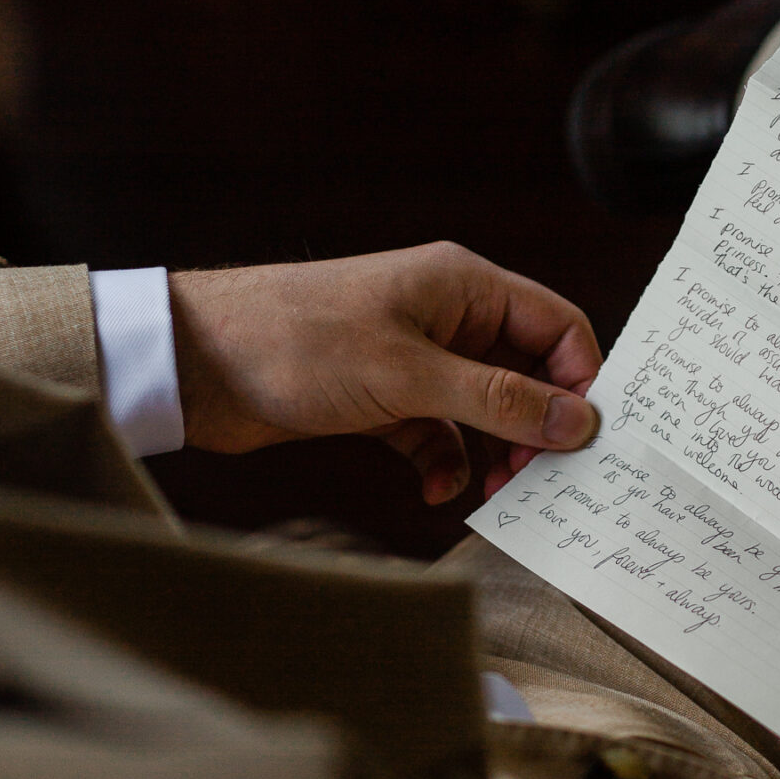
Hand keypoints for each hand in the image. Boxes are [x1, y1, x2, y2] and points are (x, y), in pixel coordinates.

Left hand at [168, 244, 600, 504]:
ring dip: (494, 452)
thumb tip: (577, 421)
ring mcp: (414, 358)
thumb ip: (498, 400)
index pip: (556, 327)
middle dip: (537, 427)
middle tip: (540, 478)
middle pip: (526, 373)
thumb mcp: (410, 375)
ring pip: (483, 409)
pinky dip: (444, 461)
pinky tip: (435, 489)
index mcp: (463, 286)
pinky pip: (437, 432)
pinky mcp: (381, 397)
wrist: (196, 362)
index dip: (579, 381)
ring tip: (495, 492)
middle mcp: (446, 317)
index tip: (583, 439)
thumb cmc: (297, 342)